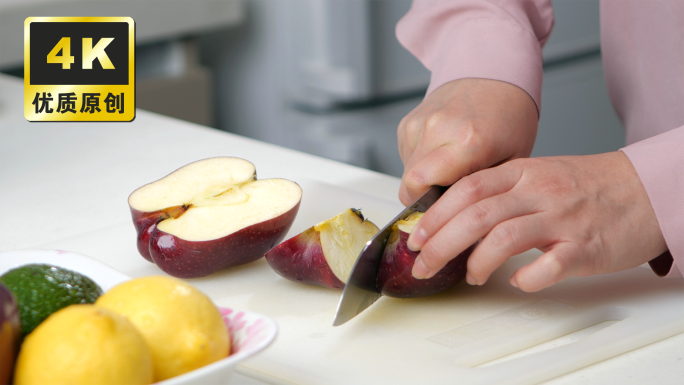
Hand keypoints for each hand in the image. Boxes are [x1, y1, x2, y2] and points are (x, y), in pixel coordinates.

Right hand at [397, 78, 537, 205]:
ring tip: (450, 172)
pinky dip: (420, 163)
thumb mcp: (511, 160)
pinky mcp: (409, 122)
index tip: (437, 219)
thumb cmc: (508, 116)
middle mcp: (438, 129)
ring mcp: (420, 123)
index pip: (420, 187)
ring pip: (406, 171)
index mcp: (468, 141)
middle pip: (409, 183)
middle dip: (423, 198)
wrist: (494, 72)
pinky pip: (406, 156)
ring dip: (422, 181)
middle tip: (444, 203)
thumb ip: (485, 191)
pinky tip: (442, 154)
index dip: (426, 209)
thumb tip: (465, 221)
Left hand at [407, 152, 667, 291]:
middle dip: (441, 244)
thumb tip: (451, 216)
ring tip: (470, 275)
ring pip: (504, 238)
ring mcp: (561, 219)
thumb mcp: (536, 174)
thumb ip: (497, 190)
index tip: (415, 238)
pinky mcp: (585, 247)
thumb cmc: (585, 185)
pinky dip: (526, 278)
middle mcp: (538, 192)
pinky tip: (518, 282)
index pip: (466, 189)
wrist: (644, 188)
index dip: (435, 215)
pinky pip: (549, 266)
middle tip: (423, 265)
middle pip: (476, 216)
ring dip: (477, 262)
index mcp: (521, 172)